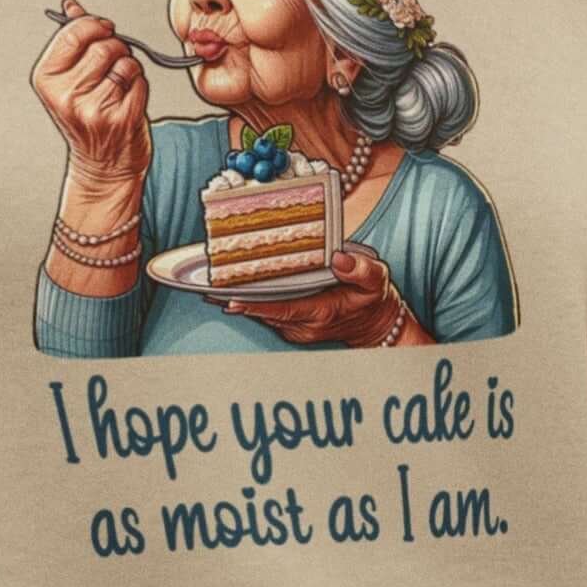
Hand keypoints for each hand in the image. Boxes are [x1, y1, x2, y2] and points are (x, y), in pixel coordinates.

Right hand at [30, 0, 150, 187]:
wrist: (102, 165)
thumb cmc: (87, 118)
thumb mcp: (69, 79)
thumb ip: (71, 40)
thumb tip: (71, 7)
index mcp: (47, 80)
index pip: (74, 33)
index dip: (95, 25)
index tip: (103, 29)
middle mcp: (67, 96)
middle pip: (105, 45)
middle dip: (116, 48)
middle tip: (111, 65)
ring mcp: (94, 110)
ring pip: (126, 62)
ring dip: (129, 68)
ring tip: (118, 86)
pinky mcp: (122, 119)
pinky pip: (141, 81)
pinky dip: (139, 86)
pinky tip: (127, 101)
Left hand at [218, 247, 404, 347]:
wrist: (377, 326)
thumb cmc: (373, 300)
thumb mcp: (376, 280)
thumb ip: (360, 270)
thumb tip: (339, 259)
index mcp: (321, 311)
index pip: (282, 308)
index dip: (256, 304)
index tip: (233, 299)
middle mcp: (305, 324)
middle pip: (265, 311)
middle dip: (239, 300)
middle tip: (210, 288)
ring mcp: (298, 327)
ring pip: (264, 314)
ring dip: (242, 301)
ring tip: (214, 287)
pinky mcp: (295, 325)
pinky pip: (269, 314)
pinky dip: (253, 303)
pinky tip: (235, 290)